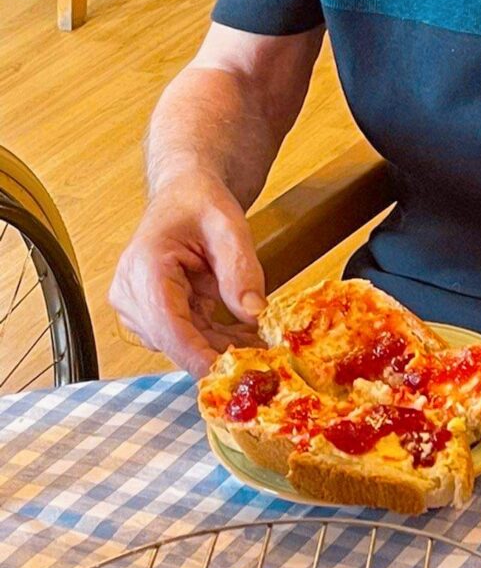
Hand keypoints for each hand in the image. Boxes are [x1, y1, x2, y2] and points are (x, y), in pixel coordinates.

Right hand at [109, 180, 265, 377]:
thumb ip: (240, 269)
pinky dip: (214, 340)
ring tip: (261, 347)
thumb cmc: (200, 202)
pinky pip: (184, 336)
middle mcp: (132, 292)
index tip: (227, 373)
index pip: (167, 324)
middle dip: (217, 353)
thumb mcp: (229, 226)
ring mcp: (138, 307)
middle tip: (262, 362)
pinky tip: (245, 340)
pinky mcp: (152, 314)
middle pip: (173, 340)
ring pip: (181, 343)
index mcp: (144, 267)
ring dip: (219, 348)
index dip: (196, 354)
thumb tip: (253, 313)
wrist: (185, 194)